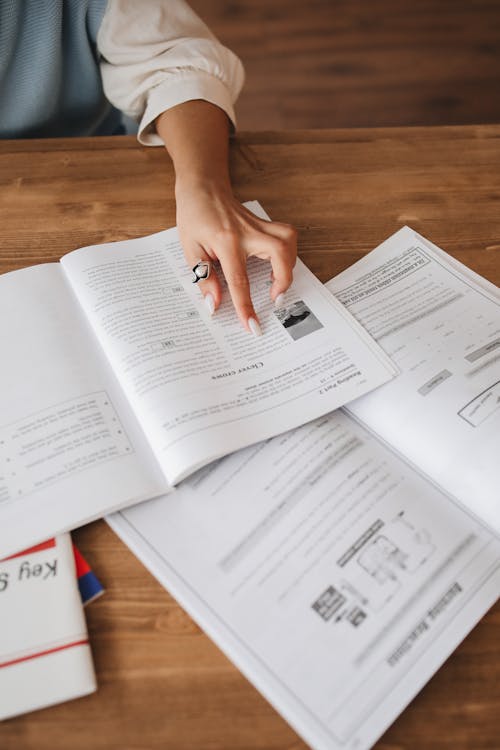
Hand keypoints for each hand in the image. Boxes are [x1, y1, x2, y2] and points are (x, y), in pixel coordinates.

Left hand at [175, 180, 296, 333]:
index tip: (253, 327)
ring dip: (288, 265)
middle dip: (283, 280)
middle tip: (274, 298)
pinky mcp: (266, 223)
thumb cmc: (194, 217)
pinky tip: (277, 265)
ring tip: (276, 283)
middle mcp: (248, 232)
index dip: (246, 307)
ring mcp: (259, 225)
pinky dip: (288, 253)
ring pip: (288, 242)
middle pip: (279, 253)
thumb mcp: (190, 250)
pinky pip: (287, 237)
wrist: (203, 188)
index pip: (239, 281)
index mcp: (226, 242)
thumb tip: (215, 305)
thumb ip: (205, 278)